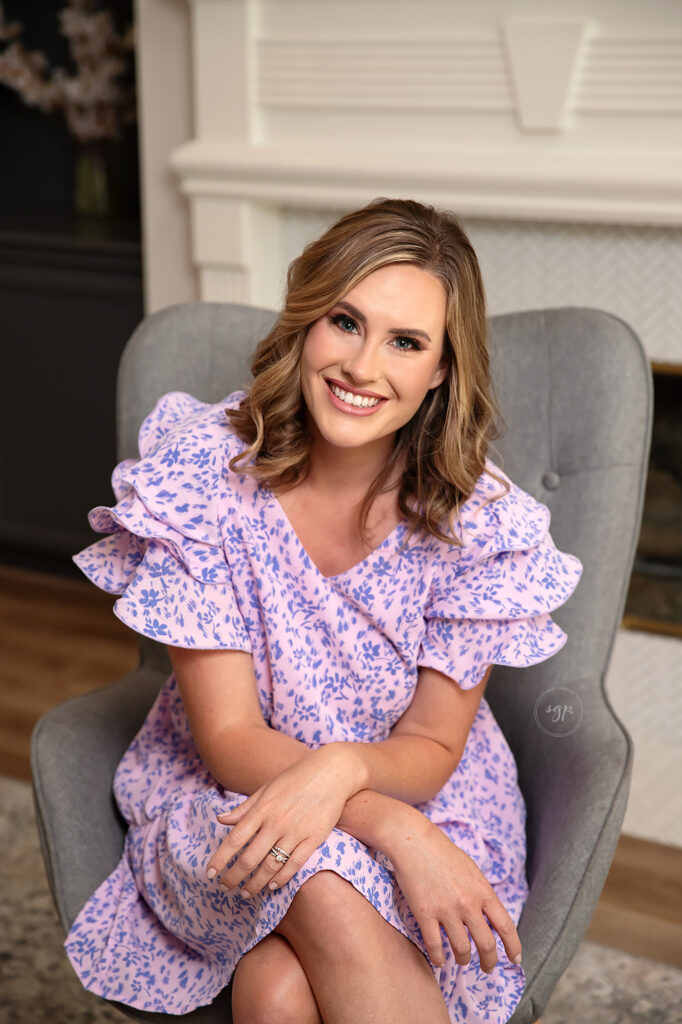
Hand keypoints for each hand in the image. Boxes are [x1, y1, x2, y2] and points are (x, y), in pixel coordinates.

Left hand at [207, 744, 361, 894]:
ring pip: (270, 866)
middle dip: (234, 876)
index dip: (220, 859)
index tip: (209, 873)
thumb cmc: (296, 777)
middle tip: (225, 887)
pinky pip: (294, 864)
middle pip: (249, 858)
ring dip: (255, 883)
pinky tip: (272, 886)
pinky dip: (281, 878)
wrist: (332, 772)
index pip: (234, 840)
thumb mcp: (266, 788)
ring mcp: (296, 831)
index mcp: (262, 808)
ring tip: (246, 893)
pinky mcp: (314, 838)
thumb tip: (220, 819)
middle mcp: (276, 822)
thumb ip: (244, 807)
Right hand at [388, 811, 522, 973]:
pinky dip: (439, 958)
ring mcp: (446, 910)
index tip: (515, 960)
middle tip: (487, 967)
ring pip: (462, 949)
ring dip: (464, 959)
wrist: (414, 841)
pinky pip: (435, 946)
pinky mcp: (424, 914)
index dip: (513, 948)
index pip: (506, 927)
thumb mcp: (471, 870)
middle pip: (486, 944)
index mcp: (483, 891)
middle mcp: (468, 903)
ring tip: (462, 960)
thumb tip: (489, 916)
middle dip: (489, 961)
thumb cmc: (443, 852)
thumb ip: (481, 893)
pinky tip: (440, 960)